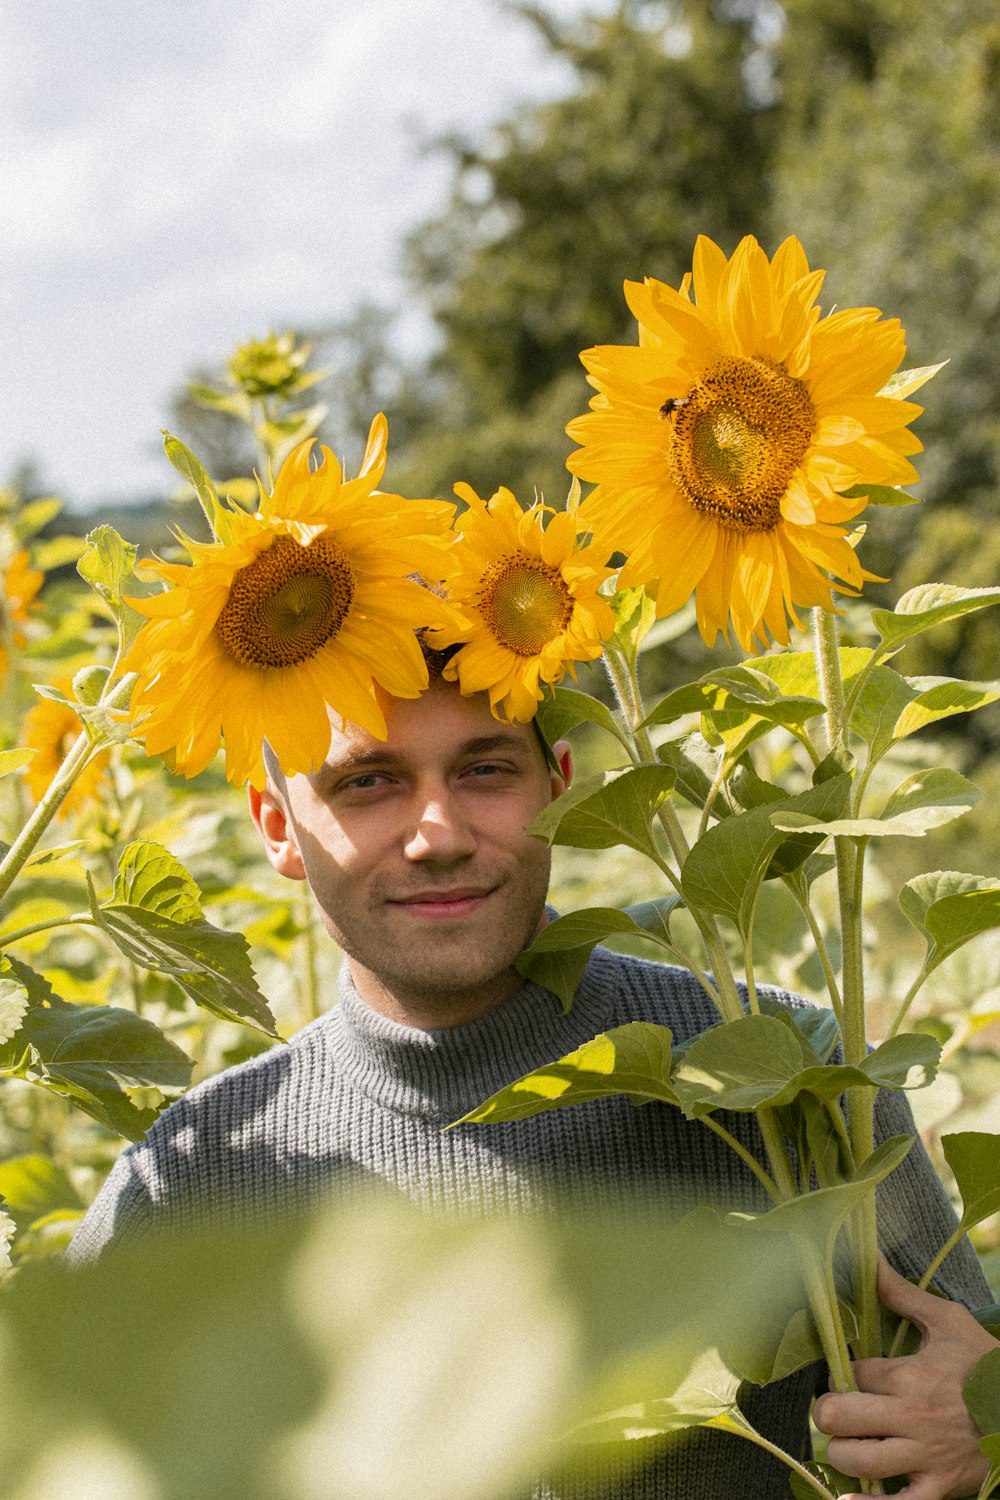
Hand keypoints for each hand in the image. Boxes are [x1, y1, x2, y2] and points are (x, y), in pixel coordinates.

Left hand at [813, 1255, 997, 1499]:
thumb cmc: (985, 1364)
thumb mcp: (949, 1323)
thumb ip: (902, 1294)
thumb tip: (867, 1258)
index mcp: (910, 1375)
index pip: (851, 1373)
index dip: (839, 1373)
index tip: (843, 1373)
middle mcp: (911, 1417)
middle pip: (841, 1416)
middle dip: (828, 1413)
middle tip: (834, 1410)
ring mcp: (926, 1456)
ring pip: (860, 1461)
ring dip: (842, 1453)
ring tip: (845, 1443)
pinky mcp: (941, 1487)